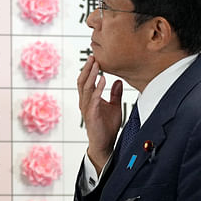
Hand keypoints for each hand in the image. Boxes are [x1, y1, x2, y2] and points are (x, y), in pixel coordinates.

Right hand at [78, 56, 123, 172]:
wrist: (105, 144)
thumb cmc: (107, 126)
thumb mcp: (114, 106)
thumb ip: (115, 94)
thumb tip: (118, 81)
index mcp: (89, 99)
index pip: (86, 81)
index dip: (89, 69)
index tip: (94, 57)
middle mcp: (85, 102)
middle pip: (82, 81)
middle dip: (88, 68)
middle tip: (93, 56)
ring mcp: (87, 108)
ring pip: (86, 88)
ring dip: (92, 75)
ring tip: (97, 64)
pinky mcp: (91, 115)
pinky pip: (93, 99)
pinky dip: (98, 88)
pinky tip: (103, 80)